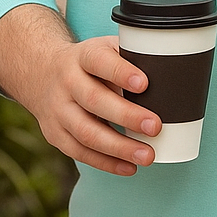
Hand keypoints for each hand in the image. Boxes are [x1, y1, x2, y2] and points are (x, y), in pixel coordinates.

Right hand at [0, 5, 159, 174]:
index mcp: (83, 56)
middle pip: (94, 100)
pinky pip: (80, 152)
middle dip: (126, 116)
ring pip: (86, 132)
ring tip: (147, 155)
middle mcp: (67, 82)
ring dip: (119, 147)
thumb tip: (174, 73)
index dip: (120, 72)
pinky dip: (106, 163)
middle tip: (155, 127)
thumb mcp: (106, 49)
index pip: (99, 61)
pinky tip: (129, 167)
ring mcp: (58, 110)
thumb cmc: (91, 64)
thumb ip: (132, 58)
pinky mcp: (55, 134)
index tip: (145, 83)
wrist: (42, 73)